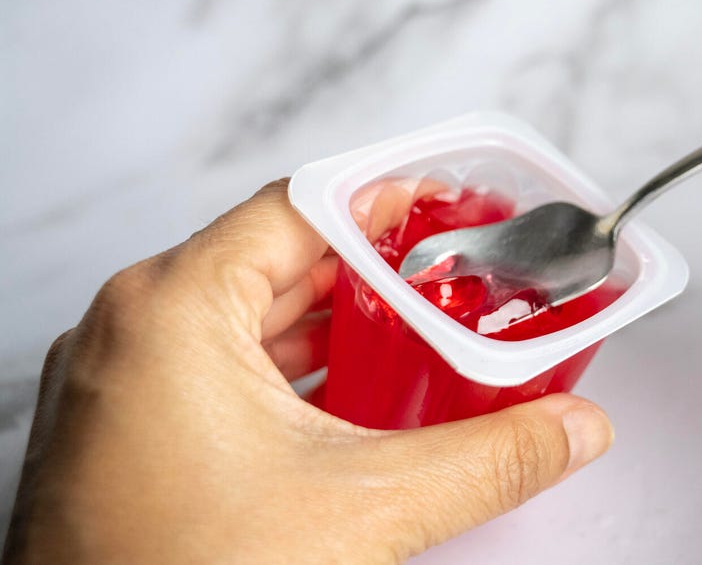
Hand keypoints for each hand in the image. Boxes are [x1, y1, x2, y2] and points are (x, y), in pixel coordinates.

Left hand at [4, 180, 613, 562]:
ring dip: (336, 324)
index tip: (452, 208)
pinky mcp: (127, 433)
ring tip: (418, 334)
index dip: (390, 202)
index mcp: (171, 308)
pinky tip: (354, 401)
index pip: (303, 206)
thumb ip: (489, 457)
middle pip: (278, 259)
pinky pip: (220, 367)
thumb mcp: (366, 509)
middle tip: (453, 277)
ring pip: (248, 317)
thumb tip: (568, 427)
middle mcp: (132, 330)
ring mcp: (122, 384)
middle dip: (374, 270)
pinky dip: (291, 372)